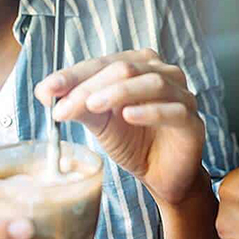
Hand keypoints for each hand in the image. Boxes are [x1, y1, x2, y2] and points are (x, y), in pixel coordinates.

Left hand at [35, 49, 205, 205]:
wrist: (161, 175)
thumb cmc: (134, 141)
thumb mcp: (99, 121)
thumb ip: (78, 104)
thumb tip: (46, 92)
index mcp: (139, 66)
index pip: (103, 62)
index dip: (73, 74)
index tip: (46, 90)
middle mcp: (163, 73)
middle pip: (125, 68)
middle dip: (91, 86)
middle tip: (65, 105)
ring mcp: (181, 95)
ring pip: (151, 83)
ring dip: (119, 92)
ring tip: (93, 105)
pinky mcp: (192, 121)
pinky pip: (173, 110)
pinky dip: (149, 110)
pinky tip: (128, 115)